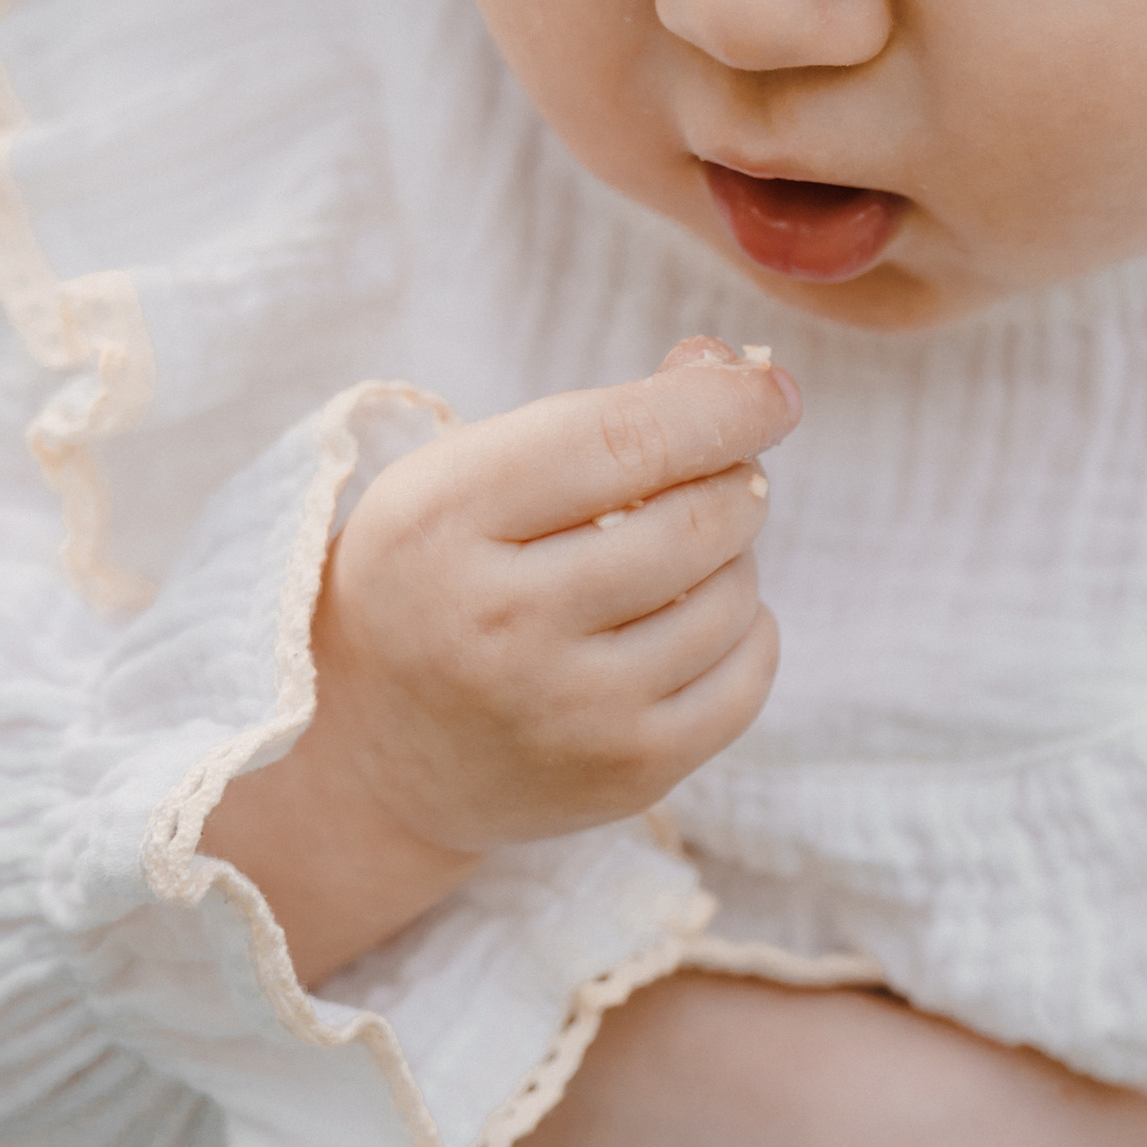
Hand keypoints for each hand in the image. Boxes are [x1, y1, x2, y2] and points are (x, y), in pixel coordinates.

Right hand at [202, 337, 796, 983]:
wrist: (373, 745)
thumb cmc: (445, 574)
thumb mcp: (472, 473)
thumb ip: (602, 414)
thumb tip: (738, 372)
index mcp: (444, 518)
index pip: (625, 440)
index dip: (723, 405)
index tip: (772, 391)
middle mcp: (500, 622)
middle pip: (697, 517)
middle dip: (732, 480)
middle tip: (714, 478)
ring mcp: (566, 711)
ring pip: (733, 594)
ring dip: (734, 557)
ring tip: (681, 558)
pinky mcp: (623, 773)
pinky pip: (748, 674)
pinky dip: (748, 629)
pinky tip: (697, 619)